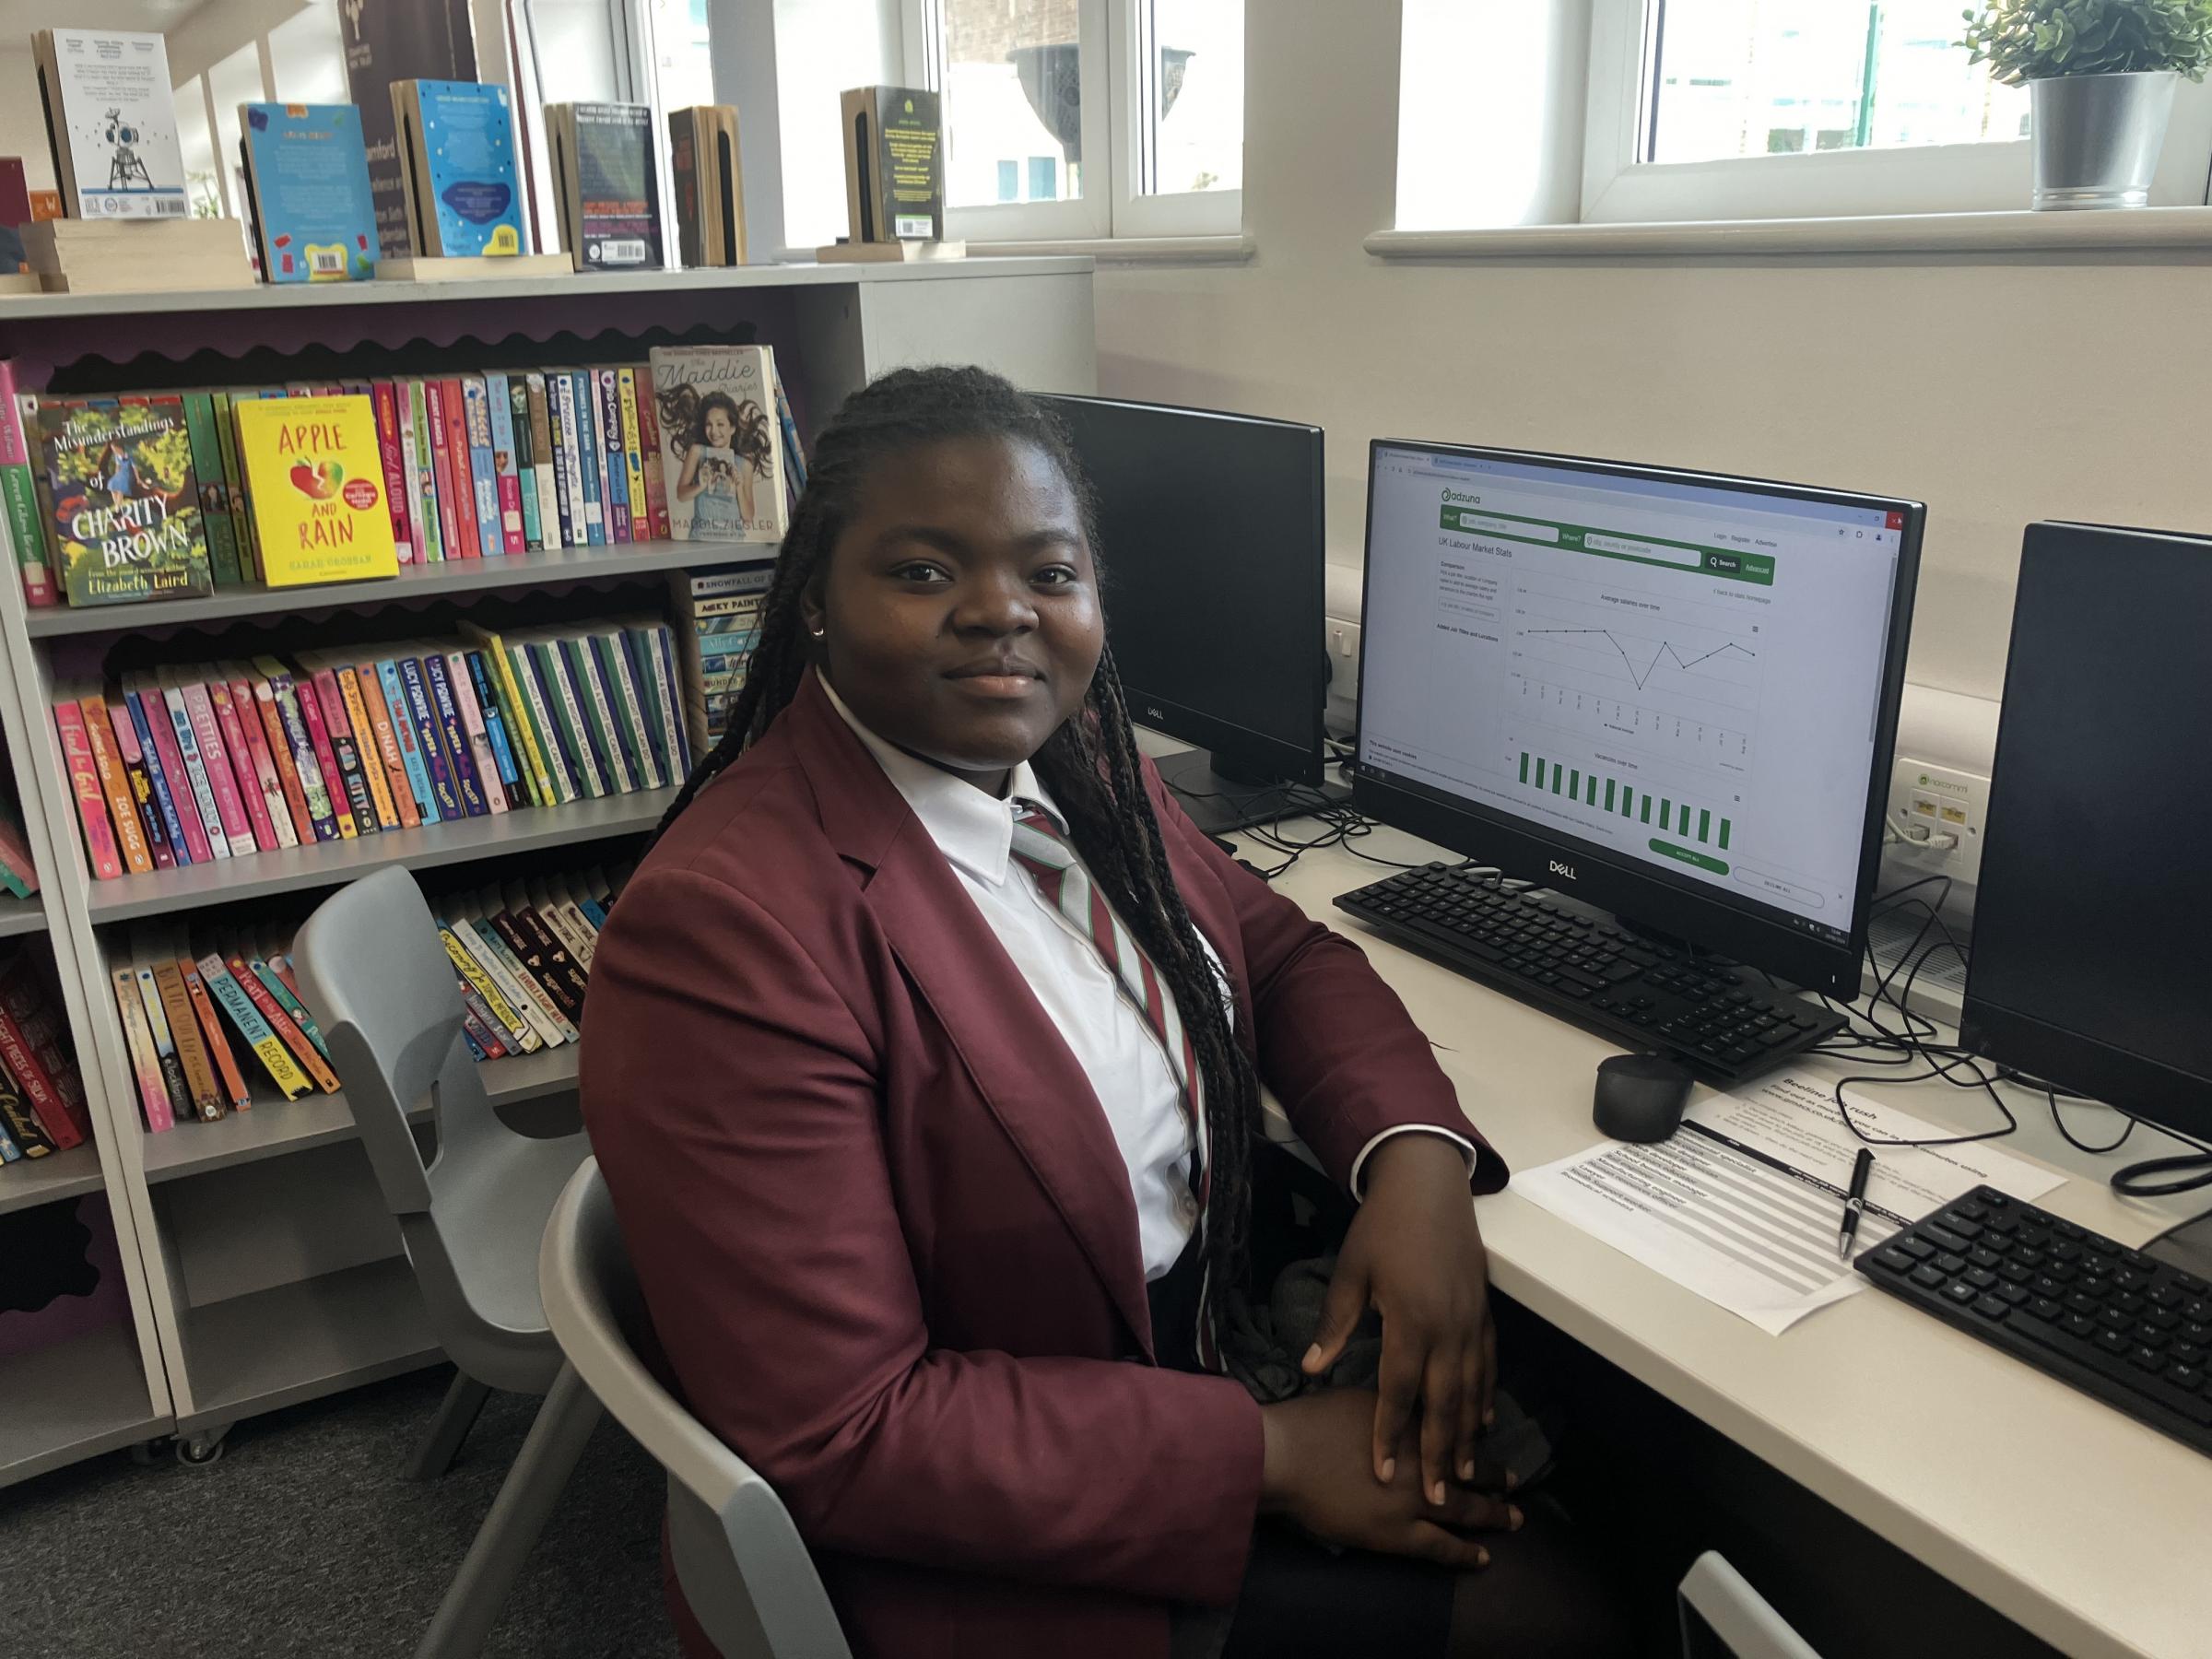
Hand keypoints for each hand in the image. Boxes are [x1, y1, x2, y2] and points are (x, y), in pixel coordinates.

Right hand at [1259, 1388, 1518, 1568]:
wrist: (1287, 1457)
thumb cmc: (1311, 1422)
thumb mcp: (1357, 1398)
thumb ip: (1386, 1407)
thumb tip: (1400, 1406)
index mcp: (1410, 1424)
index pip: (1452, 1435)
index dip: (1473, 1442)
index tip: (1488, 1445)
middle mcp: (1421, 1460)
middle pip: (1468, 1470)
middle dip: (1495, 1477)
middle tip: (1516, 1482)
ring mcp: (1413, 1499)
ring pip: (1465, 1509)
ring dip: (1493, 1514)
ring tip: (1514, 1517)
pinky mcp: (1399, 1533)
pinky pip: (1441, 1547)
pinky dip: (1464, 1553)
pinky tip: (1483, 1558)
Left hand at [1303, 1133, 1494, 1503]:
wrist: (1428, 1184)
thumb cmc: (1382, 1227)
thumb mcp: (1350, 1272)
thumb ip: (1335, 1325)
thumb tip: (1311, 1368)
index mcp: (1410, 1321)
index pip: (1399, 1392)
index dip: (1391, 1435)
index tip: (1384, 1473)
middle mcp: (1448, 1328)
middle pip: (1445, 1404)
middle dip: (1441, 1455)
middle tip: (1438, 1499)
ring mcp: (1472, 1321)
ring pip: (1473, 1390)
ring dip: (1469, 1435)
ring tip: (1465, 1474)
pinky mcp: (1485, 1311)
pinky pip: (1489, 1364)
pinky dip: (1488, 1396)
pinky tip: (1486, 1421)